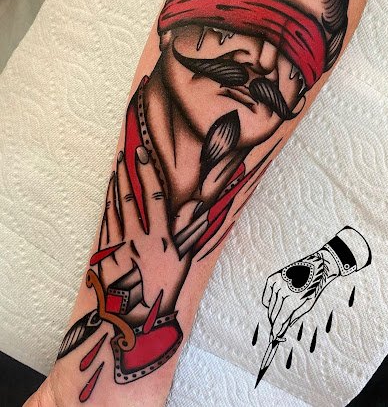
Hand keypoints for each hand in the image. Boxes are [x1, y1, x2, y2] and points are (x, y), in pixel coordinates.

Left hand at [97, 147, 192, 326]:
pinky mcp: (105, 253)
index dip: (149, 173)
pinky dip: (108, 206)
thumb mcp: (184, 261)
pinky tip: (109, 197)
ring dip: (117, 185)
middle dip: (129, 172)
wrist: (134, 320)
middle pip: (132, 197)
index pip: (154, 197)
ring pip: (116, 207)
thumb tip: (195, 205)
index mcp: (161, 237)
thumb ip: (188, 231)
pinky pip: (106, 224)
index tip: (144, 154)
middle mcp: (138, 236)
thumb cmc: (165, 291)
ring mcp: (119, 244)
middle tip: (127, 154)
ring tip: (118, 168)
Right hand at [262, 249, 338, 341]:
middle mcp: (282, 289)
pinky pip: (266, 297)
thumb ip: (294, 317)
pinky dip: (269, 303)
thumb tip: (282, 328)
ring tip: (282, 314)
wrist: (316, 266)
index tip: (273, 338)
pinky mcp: (272, 278)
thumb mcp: (308, 305)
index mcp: (294, 298)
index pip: (281, 318)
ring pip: (269, 307)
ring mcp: (276, 283)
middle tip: (277, 330)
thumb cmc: (314, 288)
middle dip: (275, 323)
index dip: (276, 330)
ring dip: (274, 313)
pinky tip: (278, 302)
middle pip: (273, 314)